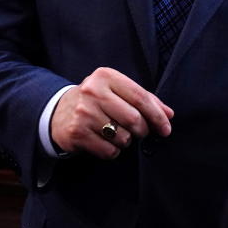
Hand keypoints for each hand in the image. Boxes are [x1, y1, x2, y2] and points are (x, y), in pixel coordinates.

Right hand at [51, 67, 173, 158]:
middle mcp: (93, 92)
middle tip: (139, 131)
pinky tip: (104, 141)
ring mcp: (84, 113)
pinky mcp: (77, 133)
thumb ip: (144, 99)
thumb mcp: (117, 91)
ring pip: (123, 138)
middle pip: (134, 119)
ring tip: (115, 132)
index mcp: (106, 76)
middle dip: (142, 130)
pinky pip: (109, 151)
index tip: (166, 128)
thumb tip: (168, 115)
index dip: (157, 115)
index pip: (140, 97)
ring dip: (126, 141)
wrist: (59, 111)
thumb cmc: (96, 100)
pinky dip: (113, 150)